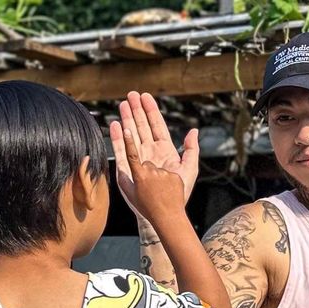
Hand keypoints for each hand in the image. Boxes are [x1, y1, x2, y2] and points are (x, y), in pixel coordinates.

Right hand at [110, 91, 198, 216]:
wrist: (166, 212)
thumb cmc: (179, 194)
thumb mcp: (189, 170)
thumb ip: (192, 150)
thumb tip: (193, 131)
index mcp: (164, 150)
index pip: (157, 126)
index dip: (151, 111)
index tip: (146, 96)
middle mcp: (150, 152)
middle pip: (142, 126)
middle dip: (137, 110)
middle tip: (131, 94)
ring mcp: (138, 159)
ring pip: (131, 135)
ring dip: (127, 119)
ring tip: (123, 104)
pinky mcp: (128, 169)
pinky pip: (121, 150)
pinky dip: (118, 138)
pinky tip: (115, 125)